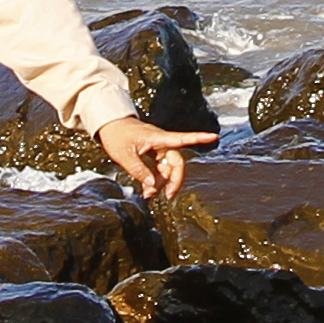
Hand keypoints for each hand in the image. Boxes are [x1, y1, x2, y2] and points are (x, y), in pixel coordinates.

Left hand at [97, 116, 219, 201]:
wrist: (109, 126)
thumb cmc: (117, 136)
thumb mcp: (124, 155)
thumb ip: (139, 170)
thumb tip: (152, 186)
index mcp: (158, 138)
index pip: (181, 139)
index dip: (198, 138)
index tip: (214, 137)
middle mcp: (162, 144)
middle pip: (177, 163)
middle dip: (174, 181)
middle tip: (167, 196)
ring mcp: (158, 150)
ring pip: (168, 169)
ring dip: (162, 184)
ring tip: (148, 195)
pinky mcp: (153, 155)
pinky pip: (160, 170)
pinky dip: (155, 181)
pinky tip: (148, 190)